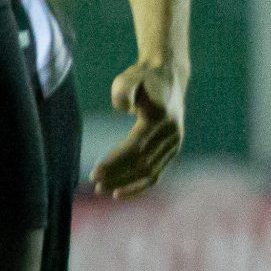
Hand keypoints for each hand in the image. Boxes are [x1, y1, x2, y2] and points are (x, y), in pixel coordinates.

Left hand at [90, 61, 186, 198]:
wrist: (169, 77)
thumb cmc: (143, 79)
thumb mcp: (130, 77)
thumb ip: (124, 89)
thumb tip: (121, 105)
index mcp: (160, 117)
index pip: (135, 147)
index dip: (115, 163)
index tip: (95, 173)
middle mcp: (171, 133)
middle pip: (142, 163)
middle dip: (117, 176)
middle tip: (95, 184)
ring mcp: (175, 143)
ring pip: (150, 173)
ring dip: (126, 184)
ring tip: (102, 190)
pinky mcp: (173, 150)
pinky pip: (156, 174)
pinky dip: (138, 186)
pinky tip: (119, 193)